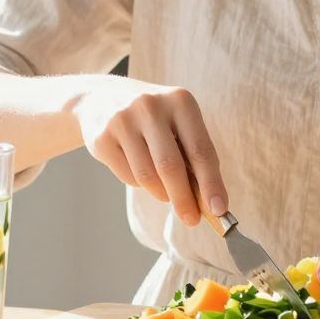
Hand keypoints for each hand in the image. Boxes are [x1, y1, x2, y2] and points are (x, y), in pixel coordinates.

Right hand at [68, 77, 226, 226]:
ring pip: (147, 176)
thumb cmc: (154, 119)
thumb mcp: (178, 122)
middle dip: (184, 199)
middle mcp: (151, 106)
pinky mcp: (102, 138)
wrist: (101, 99)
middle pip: (171, 166)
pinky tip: (140, 170)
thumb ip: (194, 155)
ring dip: (161, 193)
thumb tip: (210, 201)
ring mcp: (123, 120)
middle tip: (192, 219)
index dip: (211, 183)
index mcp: (180, 101)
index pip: (200, 150)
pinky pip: (127, 176)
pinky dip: (139, 183)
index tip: (219, 209)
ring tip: (165, 191)